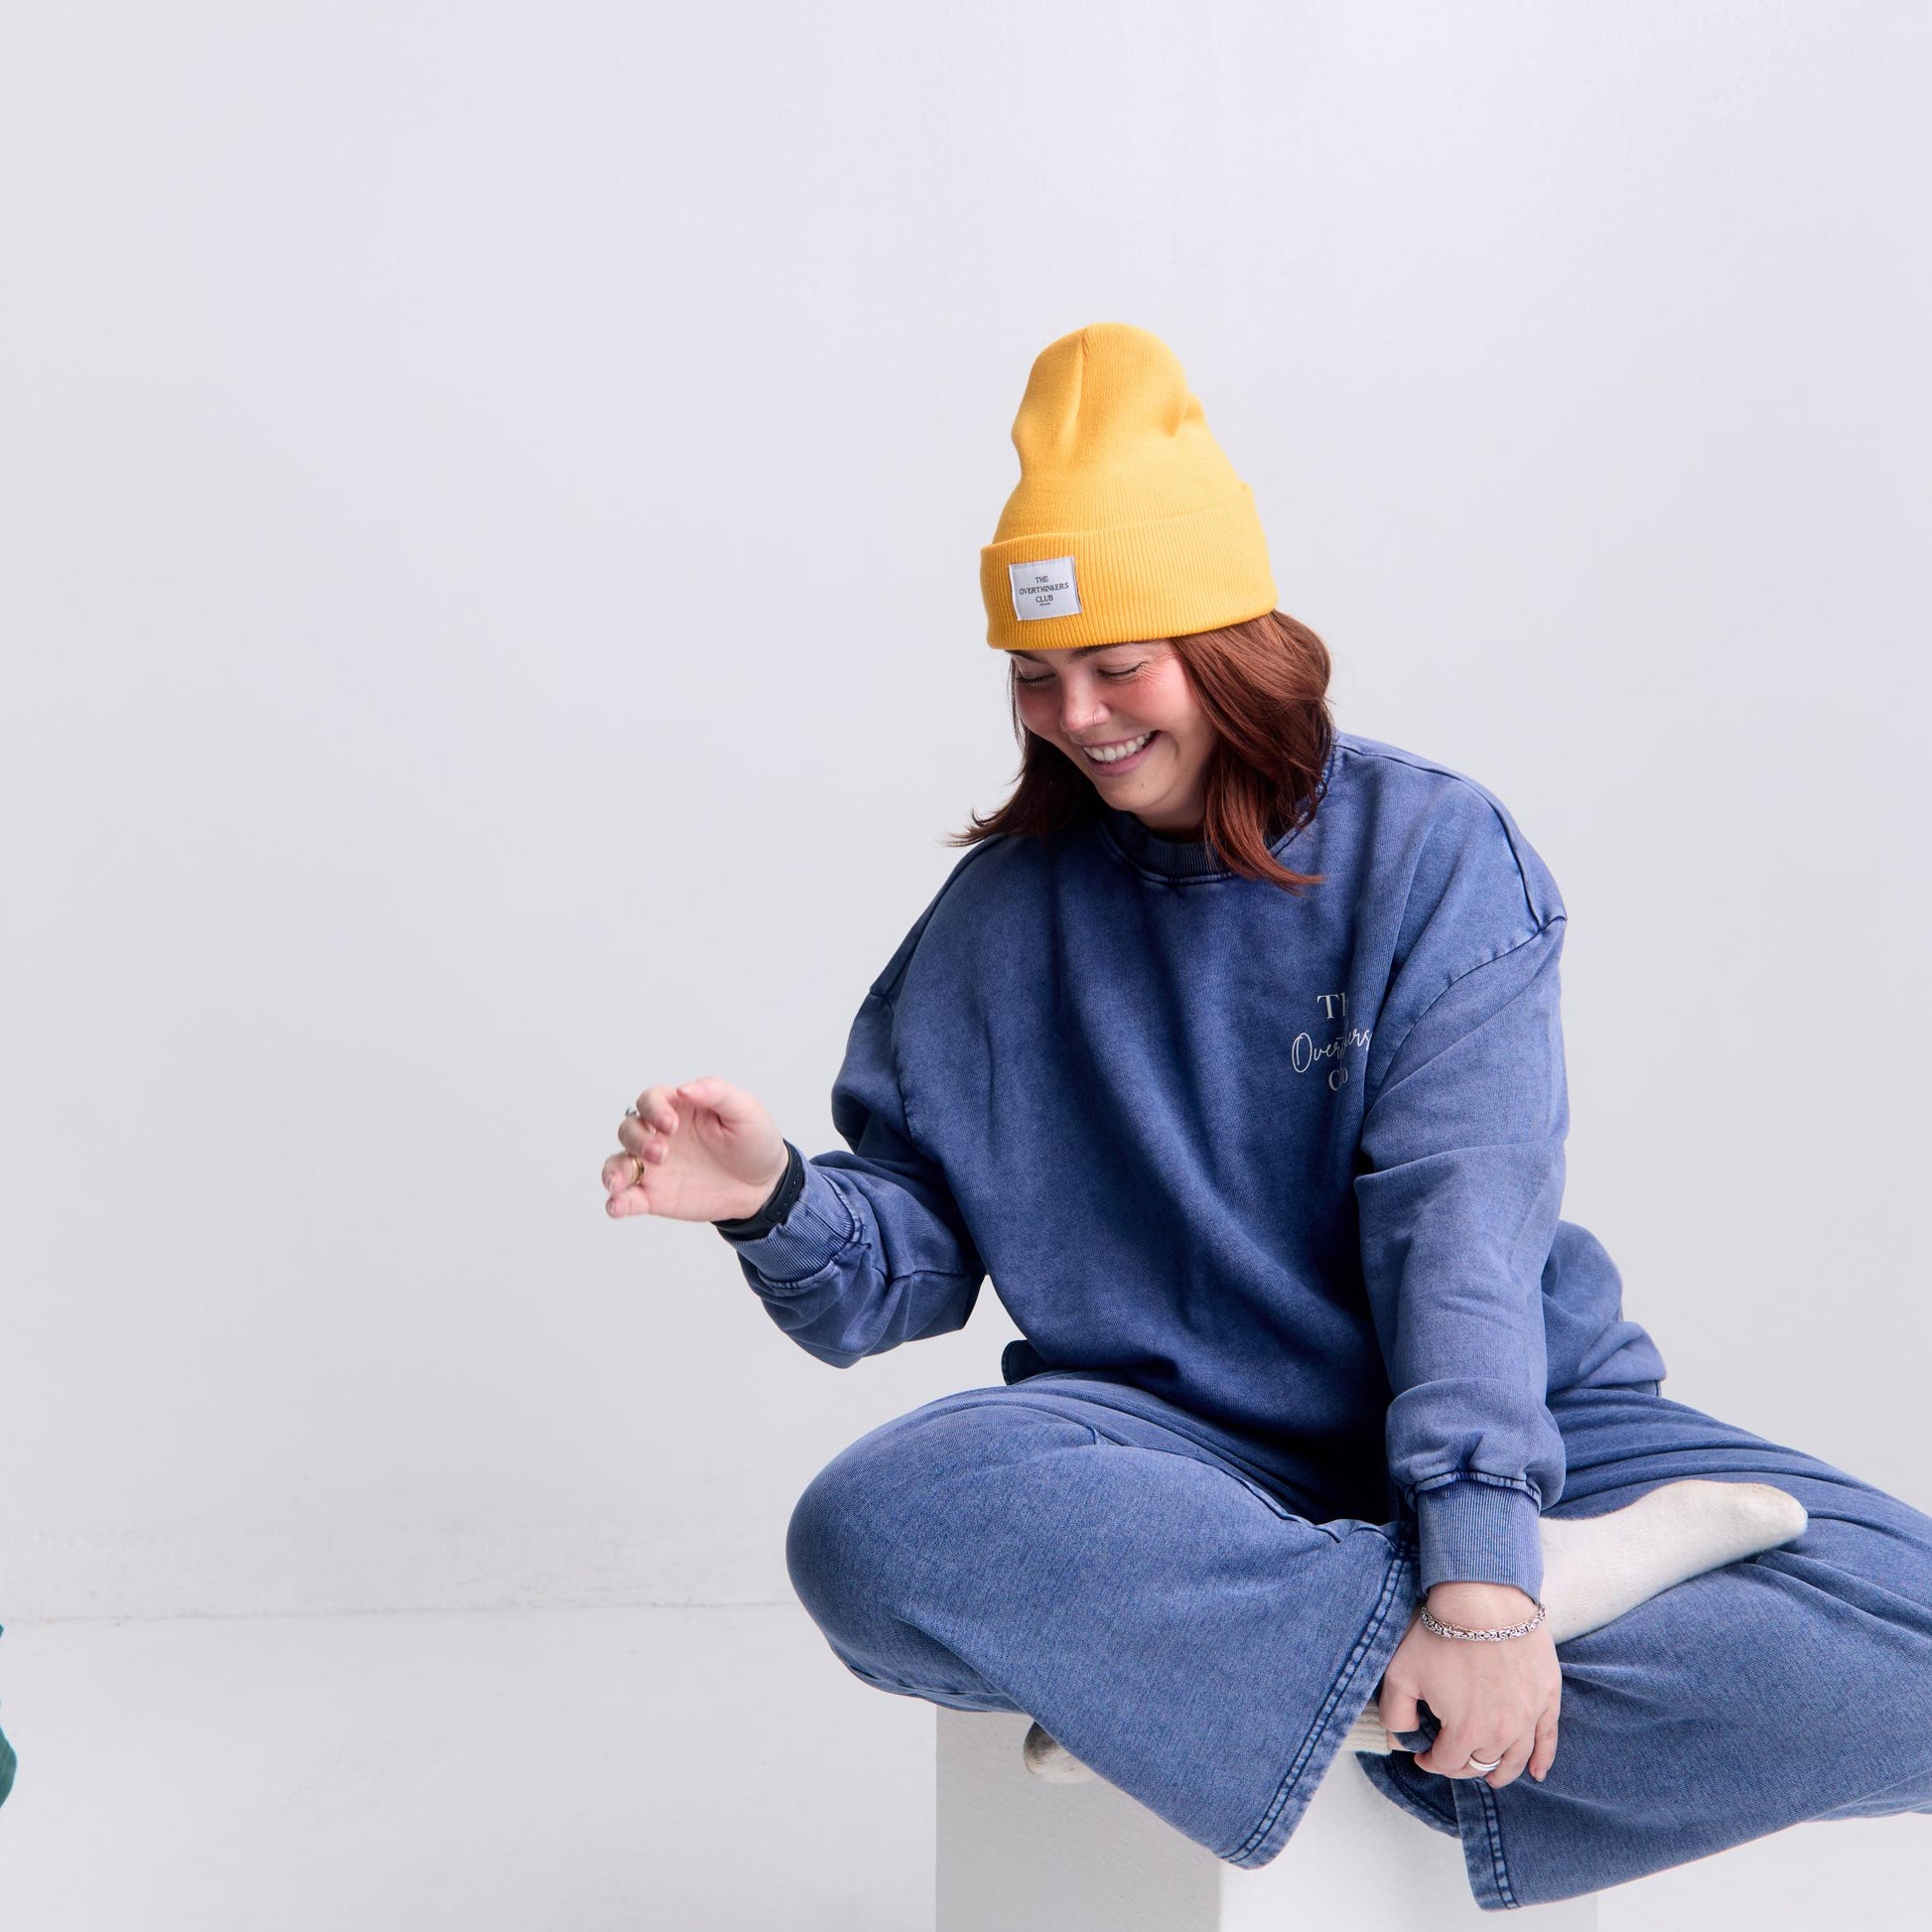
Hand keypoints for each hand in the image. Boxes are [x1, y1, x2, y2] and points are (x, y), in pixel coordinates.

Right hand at [602, 1076, 789, 1223]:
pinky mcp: (654, 1197)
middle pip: (629, 1130)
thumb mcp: (745, 1110)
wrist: (764, 1186)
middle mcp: (659, 1136)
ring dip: (614, 1171)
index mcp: (678, 1109)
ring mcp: (654, 1168)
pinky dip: (616, 1202)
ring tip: (618, 1183)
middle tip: (661, 1155)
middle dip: (638, 1140)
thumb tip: (683, 1088)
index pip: (649, 1100)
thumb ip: (716, 1093)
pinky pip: (626, 1198)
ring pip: (618, 1163)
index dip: (652, 1109)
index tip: (670, 1125)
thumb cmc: (754, 1141)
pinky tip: (617, 1206)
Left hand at [1375, 1582, 1560, 1788]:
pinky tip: (1537, 1772)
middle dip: (1462, 1764)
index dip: (1431, 1762)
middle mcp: (1501, 1733)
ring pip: (1515, 1759)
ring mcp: (1528, 1717)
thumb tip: (1400, 1739)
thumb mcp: (1402, 1674)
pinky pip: (1549, 1740)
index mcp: (1465, 1733)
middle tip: (1452, 1756)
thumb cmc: (1440, 1635)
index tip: (1423, 1755)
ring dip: (1501, 1771)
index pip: (1448, 1764)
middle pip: (1481, 1763)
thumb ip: (1396, 1714)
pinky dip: (1543, 1760)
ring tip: (1490, 1775)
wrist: (1483, 1599)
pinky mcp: (1547, 1698)